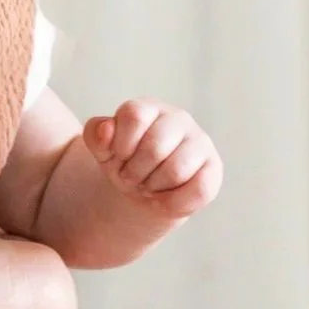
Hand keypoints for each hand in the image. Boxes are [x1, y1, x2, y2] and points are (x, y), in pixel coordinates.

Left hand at [80, 100, 221, 223]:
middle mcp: (178, 119)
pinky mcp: (213, 168)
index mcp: (149, 107)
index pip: (134, 115)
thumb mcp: (102, 150)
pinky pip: (198, 190)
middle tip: (131, 177)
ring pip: (176, 170)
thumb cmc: (123, 162)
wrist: (142, 190)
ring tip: (148, 185)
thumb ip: (96, 134)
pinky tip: (165, 197)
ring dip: (154, 187)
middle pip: (155, 147)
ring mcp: (200, 142)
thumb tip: (107, 129)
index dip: (120, 145)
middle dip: (135, 172)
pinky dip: (173, 202)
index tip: (118, 157)